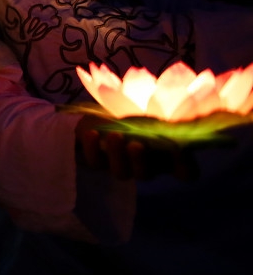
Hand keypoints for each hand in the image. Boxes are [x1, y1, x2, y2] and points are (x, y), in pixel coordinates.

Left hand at [75, 115, 198, 181]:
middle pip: (145, 174)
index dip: (184, 165)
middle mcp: (144, 166)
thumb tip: (181, 100)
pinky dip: (91, 148)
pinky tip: (90, 133)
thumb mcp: (152, 108)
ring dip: (117, 154)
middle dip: (140, 160)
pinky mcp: (96, 161)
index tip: (178, 149)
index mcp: (165, 157)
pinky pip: (93, 162)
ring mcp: (120, 166)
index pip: (185, 172)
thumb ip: (167, 110)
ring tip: (115, 135)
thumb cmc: (135, 110)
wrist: (100, 113)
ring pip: (120, 172)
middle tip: (136, 144)